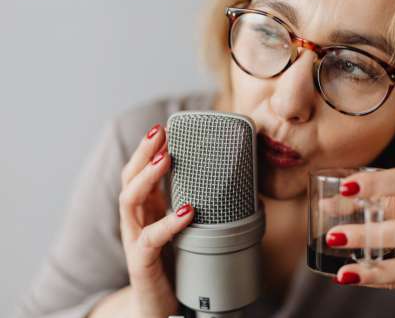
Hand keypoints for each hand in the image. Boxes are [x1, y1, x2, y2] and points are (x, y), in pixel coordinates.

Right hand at [119, 123, 193, 317]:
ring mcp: (135, 240)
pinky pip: (150, 239)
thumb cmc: (174, 264)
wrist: (161, 307)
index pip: (140, 173)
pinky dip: (168, 223)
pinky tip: (187, 211)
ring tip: (166, 158)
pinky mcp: (141, 262)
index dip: (148, 150)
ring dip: (148, 176)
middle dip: (143, 152)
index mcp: (146, 210)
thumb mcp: (184, 230)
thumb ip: (193, 207)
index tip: (165, 128)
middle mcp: (136, 221)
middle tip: (159, 131)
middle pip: (129, 178)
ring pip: (130, 200)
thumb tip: (230, 187)